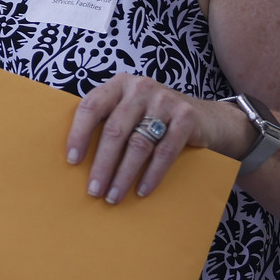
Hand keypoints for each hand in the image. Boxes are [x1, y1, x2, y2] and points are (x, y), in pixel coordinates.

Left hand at [66, 73, 254, 203]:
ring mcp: (165, 100)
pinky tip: (141, 190)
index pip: (91, 106)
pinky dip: (152, 174)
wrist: (208, 119)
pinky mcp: (186, 117)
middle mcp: (140, 88)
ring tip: (113, 196)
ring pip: (138, 144)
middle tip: (93, 190)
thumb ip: (108, 121)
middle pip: (114, 130)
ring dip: (123, 174)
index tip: (71, 161)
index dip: (79, 134)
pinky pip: (164, 151)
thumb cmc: (156, 119)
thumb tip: (75, 158)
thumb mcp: (130, 110)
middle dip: (102, 164)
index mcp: (119, 84)